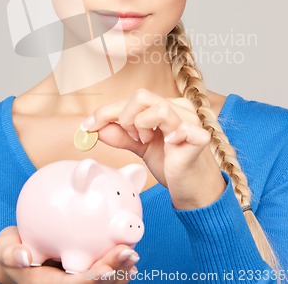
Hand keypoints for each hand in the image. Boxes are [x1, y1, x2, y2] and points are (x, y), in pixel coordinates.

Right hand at [0, 226, 138, 283]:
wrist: (16, 257)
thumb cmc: (11, 251)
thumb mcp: (5, 250)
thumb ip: (10, 253)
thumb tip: (21, 256)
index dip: (93, 279)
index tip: (108, 269)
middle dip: (114, 271)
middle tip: (130, 253)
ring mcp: (74, 280)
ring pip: (102, 282)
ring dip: (120, 271)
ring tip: (133, 255)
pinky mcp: (81, 272)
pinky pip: (102, 273)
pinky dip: (116, 267)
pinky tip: (128, 257)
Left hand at [81, 89, 225, 209]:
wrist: (193, 190)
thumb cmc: (171, 164)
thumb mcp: (140, 148)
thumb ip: (122, 136)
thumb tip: (98, 128)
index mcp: (166, 105)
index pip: (132, 99)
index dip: (106, 111)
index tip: (87, 126)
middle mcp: (179, 108)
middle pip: (142, 96)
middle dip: (124, 117)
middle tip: (131, 138)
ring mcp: (192, 121)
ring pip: (159, 108)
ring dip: (143, 126)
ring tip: (146, 142)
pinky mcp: (200, 138)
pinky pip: (183, 128)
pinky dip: (171, 134)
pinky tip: (168, 144)